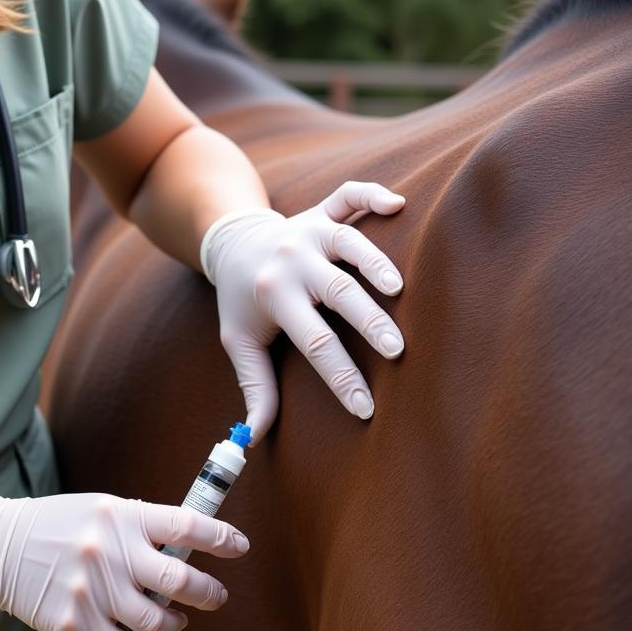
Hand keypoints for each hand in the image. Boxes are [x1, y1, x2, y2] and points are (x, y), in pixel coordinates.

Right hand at [0, 492, 249, 630]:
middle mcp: (109, 551)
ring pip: (157, 620)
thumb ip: (143, 527)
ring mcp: (91, 590)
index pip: (186, 525)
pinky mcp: (73, 623)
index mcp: (121, 516)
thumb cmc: (61, 526)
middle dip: (209, 592)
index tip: (240, 547)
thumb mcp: (102, 510)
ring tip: (175, 620)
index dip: (221, 537)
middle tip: (216, 596)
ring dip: (175, 624)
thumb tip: (192, 551)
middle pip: (180, 579)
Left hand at [200, 180, 406, 442]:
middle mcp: (292, 260)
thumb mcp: (239, 342)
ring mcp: (309, 230)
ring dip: (375, 263)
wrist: (231, 242)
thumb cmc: (242, 301)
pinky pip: (349, 196)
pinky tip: (398, 204)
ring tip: (400, 290)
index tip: (366, 408)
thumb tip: (252, 436)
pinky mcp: (322, 211)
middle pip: (336, 292)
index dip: (340, 378)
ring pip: (348, 242)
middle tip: (397, 351)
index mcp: (274, 295)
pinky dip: (373, 194)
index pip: (313, 342)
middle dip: (368, 323)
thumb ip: (254, 385)